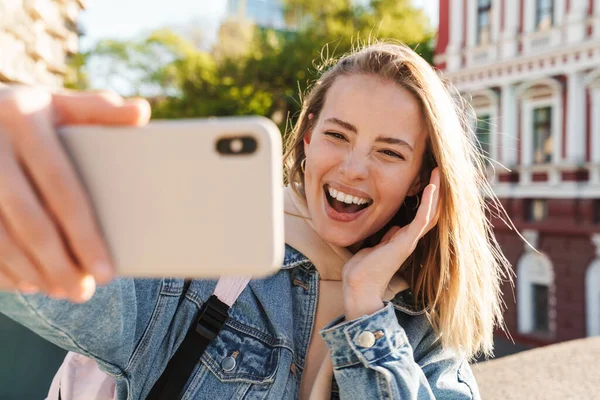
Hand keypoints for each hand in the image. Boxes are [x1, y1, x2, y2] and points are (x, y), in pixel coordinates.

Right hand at [0, 86, 150, 301]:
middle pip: (30, 222)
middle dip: (60, 265)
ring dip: (31, 272)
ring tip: (62, 291)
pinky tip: (26, 282)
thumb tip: (141, 111)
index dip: (85, 236)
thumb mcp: (55, 103)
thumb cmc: (22, 112)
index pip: (63, 190)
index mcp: (24, 121)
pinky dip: (2, 268)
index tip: (106, 272)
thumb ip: (96, 109)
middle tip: (84, 292)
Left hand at [342, 168, 440, 319]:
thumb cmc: (363, 270)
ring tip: (438, 172)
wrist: (359, 286)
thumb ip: (387, 237)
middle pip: (430, 211)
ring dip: (435, 191)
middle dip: (435, 191)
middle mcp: (409, 239)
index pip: (420, 215)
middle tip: (439, 170)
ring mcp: (409, 241)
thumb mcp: (375, 247)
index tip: (427, 179)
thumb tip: (394, 228)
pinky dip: (428, 202)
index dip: (426, 198)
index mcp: (402, 239)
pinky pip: (421, 219)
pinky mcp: (406, 242)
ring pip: (430, 212)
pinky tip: (431, 187)